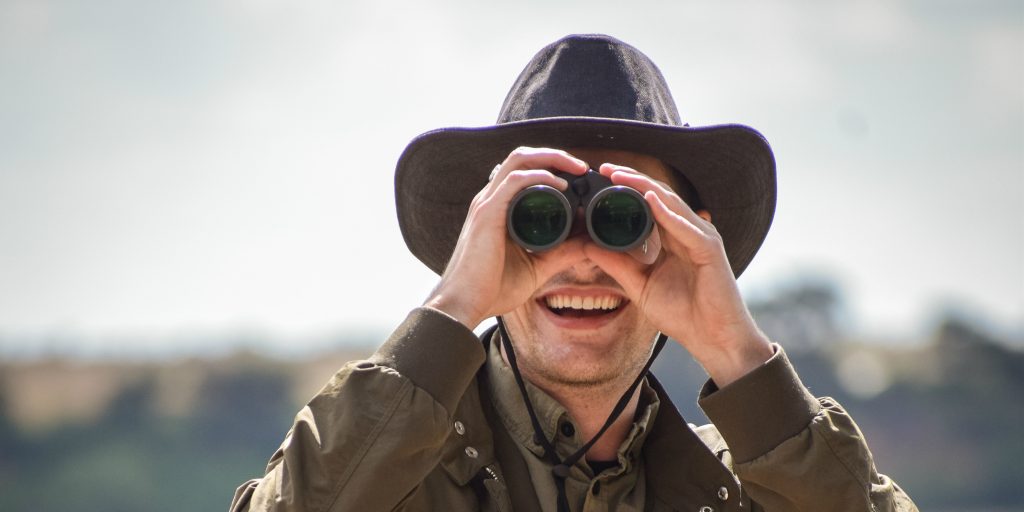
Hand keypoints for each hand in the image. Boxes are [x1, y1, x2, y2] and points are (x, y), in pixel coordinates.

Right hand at [424, 147, 587, 328]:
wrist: (464, 304)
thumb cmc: (491, 288)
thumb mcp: (537, 267)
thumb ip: (562, 254)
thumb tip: (590, 244)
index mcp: (499, 208)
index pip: (525, 171)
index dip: (552, 167)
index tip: (581, 178)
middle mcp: (491, 199)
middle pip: (523, 157)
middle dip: (555, 155)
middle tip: (582, 167)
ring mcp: (487, 203)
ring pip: (519, 160)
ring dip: (551, 158)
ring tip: (577, 168)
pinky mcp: (487, 213)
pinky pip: (515, 182)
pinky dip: (540, 176)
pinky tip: (560, 185)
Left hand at [584, 163, 772, 386]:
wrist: (713, 340)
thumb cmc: (683, 314)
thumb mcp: (640, 286)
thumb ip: (617, 265)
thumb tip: (587, 246)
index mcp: (672, 237)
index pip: (647, 203)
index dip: (625, 188)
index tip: (598, 178)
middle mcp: (688, 231)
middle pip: (658, 195)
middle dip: (631, 179)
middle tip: (604, 167)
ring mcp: (701, 237)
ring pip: (671, 203)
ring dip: (645, 186)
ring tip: (620, 175)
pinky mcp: (711, 250)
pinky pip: (687, 226)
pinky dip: (668, 212)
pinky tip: (649, 200)